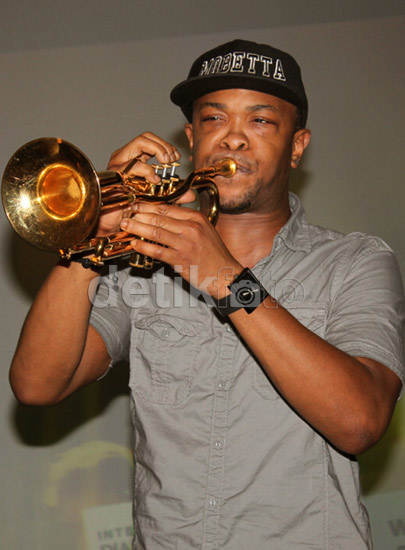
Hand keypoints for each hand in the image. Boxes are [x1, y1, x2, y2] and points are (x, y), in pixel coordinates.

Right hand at [95, 132, 188, 235]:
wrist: (113, 223)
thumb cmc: (130, 209)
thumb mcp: (158, 199)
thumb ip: (174, 195)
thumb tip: (191, 195)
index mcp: (133, 159)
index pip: (150, 140)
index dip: (165, 145)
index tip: (175, 157)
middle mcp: (124, 158)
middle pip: (145, 137)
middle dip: (163, 146)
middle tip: (172, 159)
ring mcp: (118, 166)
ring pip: (139, 145)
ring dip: (158, 151)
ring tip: (166, 164)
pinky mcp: (116, 176)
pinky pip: (133, 166)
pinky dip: (147, 170)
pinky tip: (155, 180)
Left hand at [120, 201, 241, 297]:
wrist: (225, 274)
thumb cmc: (214, 254)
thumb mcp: (205, 230)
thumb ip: (187, 221)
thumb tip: (167, 215)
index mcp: (196, 218)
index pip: (167, 207)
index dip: (148, 205)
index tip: (137, 204)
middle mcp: (191, 228)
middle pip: (159, 217)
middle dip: (139, 214)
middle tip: (127, 212)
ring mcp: (186, 244)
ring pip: (156, 232)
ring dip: (137, 228)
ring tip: (126, 225)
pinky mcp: (181, 260)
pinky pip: (158, 251)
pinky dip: (144, 246)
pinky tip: (135, 244)